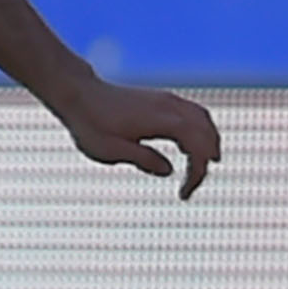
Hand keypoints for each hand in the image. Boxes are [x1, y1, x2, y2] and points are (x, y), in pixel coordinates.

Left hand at [57, 75, 221, 199]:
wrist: (78, 94)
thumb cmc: (91, 124)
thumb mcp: (111, 151)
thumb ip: (142, 159)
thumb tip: (169, 171)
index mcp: (160, 119)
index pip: (196, 145)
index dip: (197, 172)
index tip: (184, 194)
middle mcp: (168, 106)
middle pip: (205, 132)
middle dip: (207, 160)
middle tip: (193, 185)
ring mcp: (165, 100)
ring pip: (202, 119)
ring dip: (209, 142)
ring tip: (204, 166)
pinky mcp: (160, 99)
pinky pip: (192, 112)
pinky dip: (200, 131)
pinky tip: (191, 147)